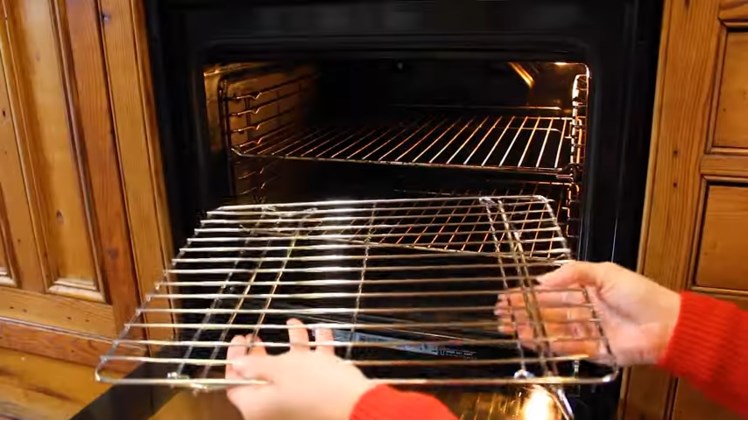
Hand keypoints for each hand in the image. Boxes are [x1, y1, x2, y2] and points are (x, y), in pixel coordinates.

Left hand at [225, 318, 373, 418]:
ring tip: (295, 326)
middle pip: (260, 379)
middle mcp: (274, 410)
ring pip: (289, 373)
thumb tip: (238, 364)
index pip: (235, 383)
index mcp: (258, 406)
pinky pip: (310, 376)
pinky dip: (314, 356)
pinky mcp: (317, 401)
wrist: (357, 405)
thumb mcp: (282, 368)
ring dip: (293, 347)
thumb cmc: (319, 388)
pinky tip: (321, 335)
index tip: (240, 341)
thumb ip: (256, 365)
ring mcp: (296, 406)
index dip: (236, 358)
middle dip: (261, 353)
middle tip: (258, 337)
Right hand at [495, 261, 680, 365]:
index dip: (528, 294)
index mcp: (584, 290)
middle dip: (522, 312)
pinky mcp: (590, 350)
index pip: (550, 292)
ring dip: (528, 328)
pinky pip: (563, 347)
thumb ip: (573, 273)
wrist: (666, 324)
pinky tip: (529, 339)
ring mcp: (585, 331)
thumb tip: (542, 280)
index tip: (508, 295)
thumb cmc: (639, 294)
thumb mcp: (606, 273)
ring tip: (508, 327)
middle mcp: (582, 311)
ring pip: (550, 330)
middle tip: (500, 313)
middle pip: (545, 312)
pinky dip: (545, 344)